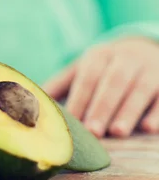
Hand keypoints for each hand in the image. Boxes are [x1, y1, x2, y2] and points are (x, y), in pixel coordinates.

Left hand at [44, 37, 158, 137]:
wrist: (144, 47)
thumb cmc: (104, 66)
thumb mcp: (83, 68)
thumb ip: (60, 84)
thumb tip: (32, 102)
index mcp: (99, 56)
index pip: (88, 77)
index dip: (80, 99)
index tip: (72, 122)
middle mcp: (125, 59)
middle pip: (112, 82)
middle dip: (102, 107)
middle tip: (93, 132)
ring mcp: (149, 69)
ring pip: (139, 89)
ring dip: (128, 111)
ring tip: (117, 132)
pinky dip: (157, 112)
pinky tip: (149, 128)